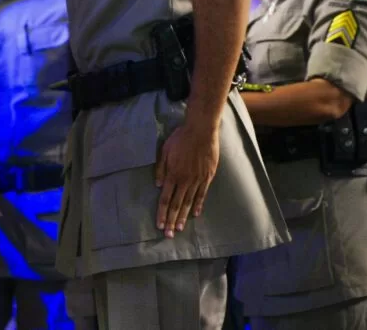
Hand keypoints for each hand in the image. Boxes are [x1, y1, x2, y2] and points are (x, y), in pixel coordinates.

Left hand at [154, 122, 219, 237]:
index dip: (162, 213)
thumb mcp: (164, 150)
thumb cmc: (181, 138)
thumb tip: (158, 186)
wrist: (201, 130)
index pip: (166, 199)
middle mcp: (185, 180)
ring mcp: (197, 180)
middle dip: (172, 221)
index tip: (160, 225)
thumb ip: (161, 169)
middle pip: (177, 204)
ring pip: (189, 203)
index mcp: (173, 174)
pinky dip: (198, 205)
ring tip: (180, 229)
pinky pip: (202, 194)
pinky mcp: (207, 177)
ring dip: (184, 217)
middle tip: (168, 235)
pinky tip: (195, 215)